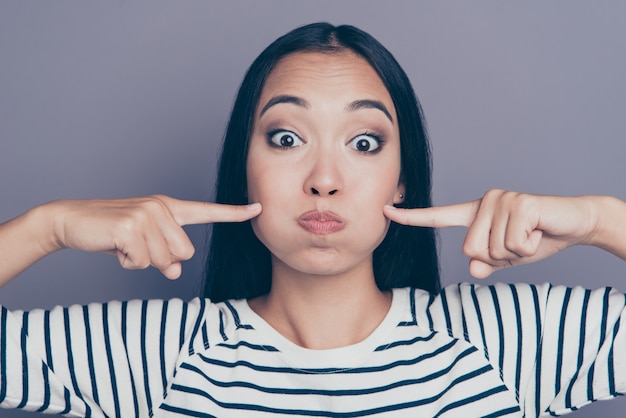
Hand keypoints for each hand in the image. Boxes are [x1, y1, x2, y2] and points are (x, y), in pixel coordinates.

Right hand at [49, 195, 261, 278]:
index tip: (258, 209)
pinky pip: (143, 262)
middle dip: (161, 259)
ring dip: (142, 261)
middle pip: (184, 253)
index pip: (207, 211)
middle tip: (137, 246)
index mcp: (169, 208)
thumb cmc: (113, 233)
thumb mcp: (144, 244)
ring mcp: (147, 214)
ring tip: (124, 244)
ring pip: (164, 260)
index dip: (234, 213)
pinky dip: (128, 262)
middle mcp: (161, 207)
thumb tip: (176, 271)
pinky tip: (116, 246)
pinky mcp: (131, 226)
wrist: (74, 221)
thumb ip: (166, 254)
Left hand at [384, 190, 600, 278]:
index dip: (412, 218)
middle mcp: (484, 202)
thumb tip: (473, 269)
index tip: (386, 211)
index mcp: (475, 214)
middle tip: (520, 241)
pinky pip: (513, 244)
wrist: (575, 224)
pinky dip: (530, 246)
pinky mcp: (519, 203)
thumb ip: (488, 263)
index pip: (439, 217)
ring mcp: (500, 200)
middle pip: (471, 249)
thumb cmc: (538, 238)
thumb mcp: (508, 257)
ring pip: (492, 250)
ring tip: (530, 234)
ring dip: (515, 251)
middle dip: (497, 257)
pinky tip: (539, 230)